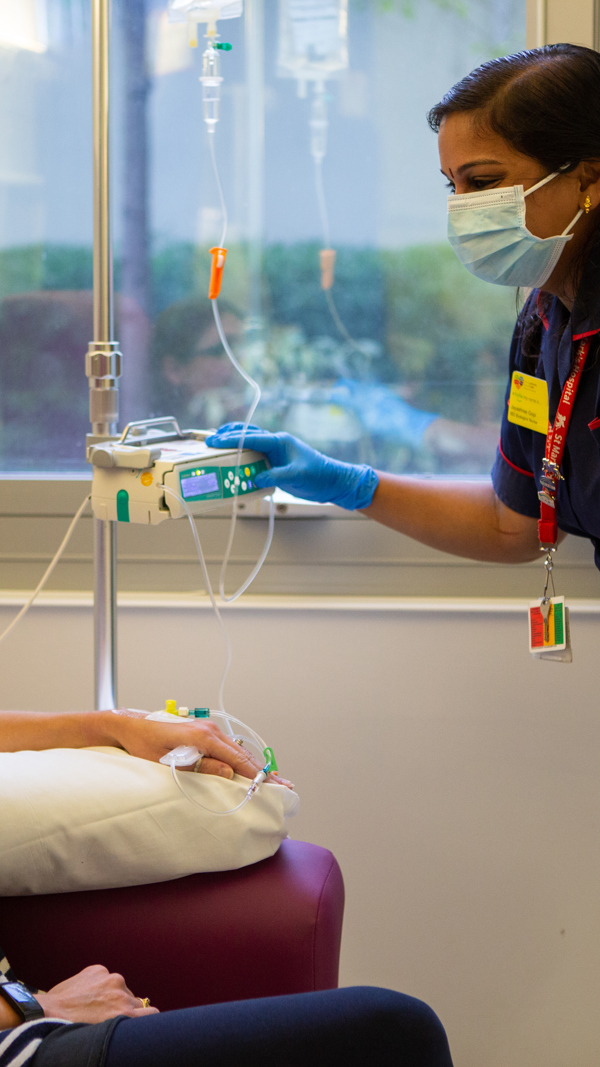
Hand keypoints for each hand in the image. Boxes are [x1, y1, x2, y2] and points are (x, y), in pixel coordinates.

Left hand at [36, 965, 158, 1023]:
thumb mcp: (103, 1031)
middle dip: (126, 1008)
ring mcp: (110, 977)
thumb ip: (122, 1022)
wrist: (47, 1011)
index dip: (145, 1018)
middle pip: (135, 1001)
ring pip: (120, 988)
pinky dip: (100, 984)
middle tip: (109, 1017)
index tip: (139, 1022)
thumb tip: (133, 1019)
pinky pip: (105, 977)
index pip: (151, 1012)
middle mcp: (122, 991)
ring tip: (93, 1006)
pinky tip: (86, 994)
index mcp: (125, 1011)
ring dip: (113, 995)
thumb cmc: (72, 1028)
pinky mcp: (98, 969)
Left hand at [107, 711, 293, 787]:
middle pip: (243, 754)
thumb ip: (201, 767)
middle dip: (264, 772)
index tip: (274, 787)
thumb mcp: (170, 761)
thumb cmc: (146, 745)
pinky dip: (242, 759)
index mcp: (204, 737)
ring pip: (237, 751)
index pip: (238, 759)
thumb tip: (229, 773)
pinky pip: (229, 748)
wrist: (132, 727)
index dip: (257, 775)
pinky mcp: (204, 733)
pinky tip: (250, 768)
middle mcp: (211, 730)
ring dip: (254, 766)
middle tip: (285, 786)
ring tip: (274, 779)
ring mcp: (208, 729)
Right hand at [205, 423, 378, 509]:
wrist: (334, 482)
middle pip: (247, 435)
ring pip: (250, 445)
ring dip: (234, 445)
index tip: (214, 441)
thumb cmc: (320, 475)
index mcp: (280, 441)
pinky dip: (242, 459)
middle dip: (227, 436)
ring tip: (216, 447)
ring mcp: (275, 453)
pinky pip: (255, 459)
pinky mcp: (276, 464)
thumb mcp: (297, 476)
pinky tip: (232, 464)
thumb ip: (275, 476)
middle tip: (209, 441)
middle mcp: (276, 444)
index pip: (251, 437)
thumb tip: (254, 478)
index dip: (231, 439)